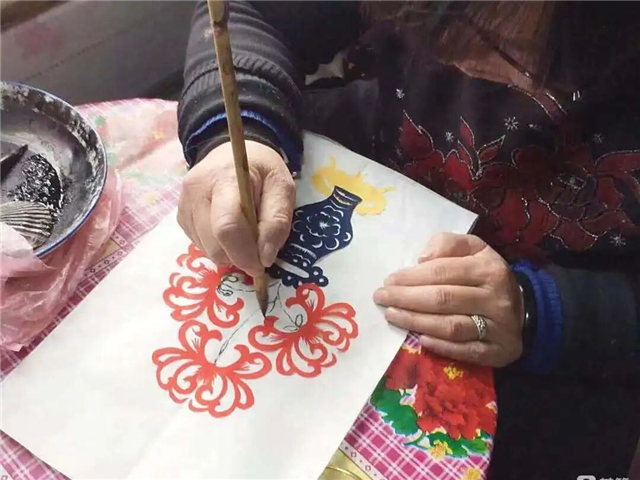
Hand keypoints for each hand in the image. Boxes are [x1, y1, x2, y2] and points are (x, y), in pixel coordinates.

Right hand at [178, 140, 294, 277]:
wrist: (232, 153)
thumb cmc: (261, 170)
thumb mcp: (282, 187)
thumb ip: (277, 221)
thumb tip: (265, 257)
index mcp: (224, 179)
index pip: (227, 226)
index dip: (244, 254)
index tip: (261, 265)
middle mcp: (196, 191)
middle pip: (214, 244)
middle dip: (238, 257)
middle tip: (257, 251)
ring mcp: (184, 204)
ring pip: (206, 250)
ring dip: (229, 253)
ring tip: (244, 233)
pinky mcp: (181, 216)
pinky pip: (200, 245)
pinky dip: (218, 247)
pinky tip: (229, 231)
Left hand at [373, 233, 524, 366]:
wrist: (524, 310)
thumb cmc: (486, 276)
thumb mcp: (474, 249)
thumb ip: (448, 244)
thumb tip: (422, 258)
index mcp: (488, 269)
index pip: (443, 271)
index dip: (412, 277)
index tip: (388, 280)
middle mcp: (495, 298)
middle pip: (443, 299)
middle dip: (407, 298)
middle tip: (381, 298)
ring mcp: (498, 327)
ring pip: (451, 326)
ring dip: (417, 322)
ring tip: (392, 316)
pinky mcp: (497, 352)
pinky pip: (464, 351)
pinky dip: (440, 346)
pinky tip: (419, 338)